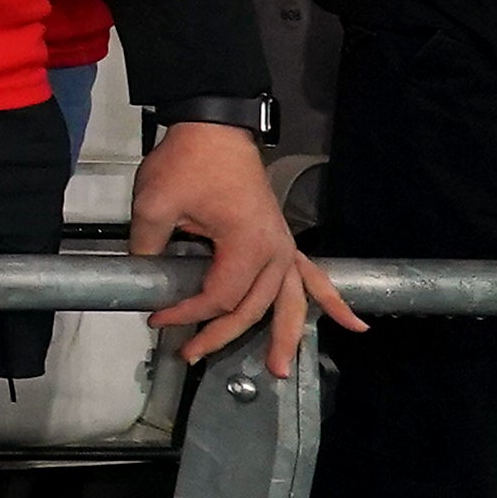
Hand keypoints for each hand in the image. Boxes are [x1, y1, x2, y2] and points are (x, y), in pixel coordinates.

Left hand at [125, 123, 360, 369]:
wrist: (215, 129)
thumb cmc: (188, 163)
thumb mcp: (154, 204)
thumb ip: (147, 248)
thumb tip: (141, 279)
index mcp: (246, 246)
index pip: (218, 297)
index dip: (186, 313)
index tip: (156, 317)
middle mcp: (274, 253)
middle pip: (252, 309)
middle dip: (222, 336)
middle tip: (191, 356)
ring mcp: (284, 247)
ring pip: (290, 302)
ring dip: (287, 336)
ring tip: (281, 369)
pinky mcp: (284, 241)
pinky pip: (314, 276)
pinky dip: (333, 301)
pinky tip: (355, 325)